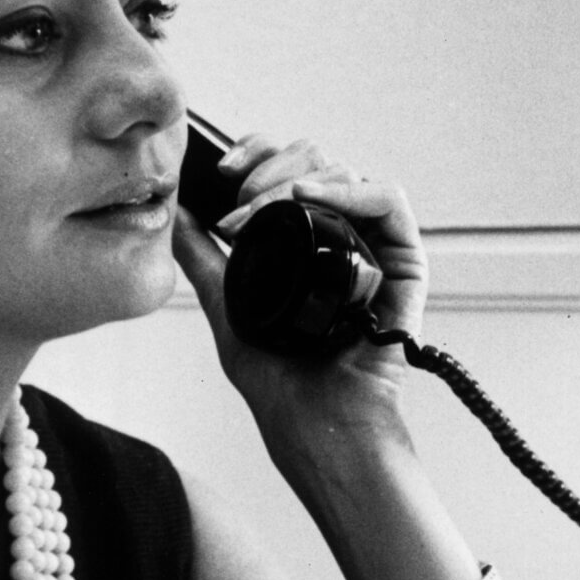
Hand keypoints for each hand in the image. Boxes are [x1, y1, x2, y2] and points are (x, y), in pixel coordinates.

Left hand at [170, 132, 426, 453]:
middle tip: (238, 198)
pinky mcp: (404, 262)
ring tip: (261, 210)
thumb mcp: (227, 308)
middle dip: (269, 165)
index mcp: (304, 242)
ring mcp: (373, 247)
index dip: (258, 154)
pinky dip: (351, 189)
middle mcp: (341, 237)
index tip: (223, 170)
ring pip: (345, 172)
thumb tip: (175, 214)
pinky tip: (311, 198)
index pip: (287, 169)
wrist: (318, 425)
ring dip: (296, 178)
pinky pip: (390, 201)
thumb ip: (202, 260)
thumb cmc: (282, 385)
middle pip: (315, 159)